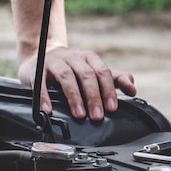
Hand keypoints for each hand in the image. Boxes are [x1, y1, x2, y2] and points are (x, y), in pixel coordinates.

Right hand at [18, 47, 136, 120]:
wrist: (42, 55)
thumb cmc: (73, 68)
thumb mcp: (95, 71)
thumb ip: (115, 79)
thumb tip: (132, 89)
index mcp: (90, 58)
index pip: (103, 72)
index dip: (108, 90)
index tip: (112, 108)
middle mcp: (74, 58)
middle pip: (87, 75)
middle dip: (94, 97)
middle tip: (98, 116)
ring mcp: (55, 62)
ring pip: (67, 77)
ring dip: (75, 97)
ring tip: (80, 115)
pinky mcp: (37, 70)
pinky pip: (41, 83)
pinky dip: (45, 96)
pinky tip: (49, 110)